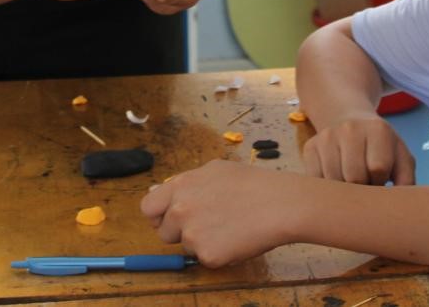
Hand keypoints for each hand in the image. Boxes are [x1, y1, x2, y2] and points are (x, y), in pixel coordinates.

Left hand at [140, 160, 296, 266]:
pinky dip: (219, 253)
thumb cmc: (251, 183)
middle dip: (180, 231)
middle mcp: (180, 210)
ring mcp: (192, 234)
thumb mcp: (214, 170)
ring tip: (229, 226)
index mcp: (180, 187)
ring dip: (202, 241)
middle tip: (207, 223)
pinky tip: (236, 238)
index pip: (148, 208)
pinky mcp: (207, 255)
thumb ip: (184, 183)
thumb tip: (155, 191)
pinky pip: (206, 258)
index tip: (170, 218)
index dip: (158, 215)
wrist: (279, 204)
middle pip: (164, 232)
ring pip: (187, 246)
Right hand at [301, 113, 415, 185]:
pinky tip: (334, 183)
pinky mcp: (309, 147)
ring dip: (342, 192)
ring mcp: (327, 136)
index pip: (377, 168)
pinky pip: (314, 180)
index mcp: (378, 130)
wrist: (349, 121)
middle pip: (353, 176)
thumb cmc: (380, 148)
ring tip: (350, 186)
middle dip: (361, 189)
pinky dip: (325, 189)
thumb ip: (407, 181)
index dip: (380, 183)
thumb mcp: (401, 157)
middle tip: (365, 188)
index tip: (380, 183)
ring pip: (332, 181)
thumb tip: (400, 210)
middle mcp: (350, 129)